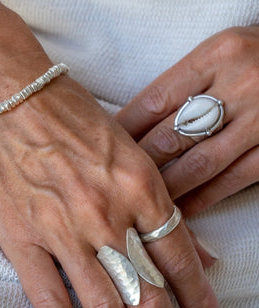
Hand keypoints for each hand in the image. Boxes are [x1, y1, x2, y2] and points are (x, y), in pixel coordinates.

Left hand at [116, 26, 258, 217]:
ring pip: (198, 165)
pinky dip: (200, 200)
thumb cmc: (254, 59)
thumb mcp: (218, 56)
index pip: (153, 102)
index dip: (123, 132)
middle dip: (137, 166)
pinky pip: (230, 181)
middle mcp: (240, 85)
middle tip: (113, 184)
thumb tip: (132, 125)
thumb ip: (182, 85)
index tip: (103, 150)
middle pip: (170, 137)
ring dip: (164, 189)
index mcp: (216, 56)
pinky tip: (179, 211)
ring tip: (139, 203)